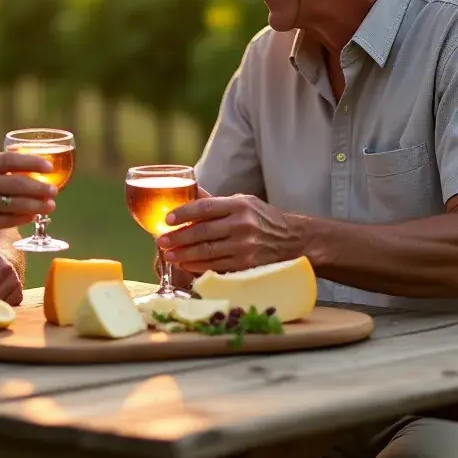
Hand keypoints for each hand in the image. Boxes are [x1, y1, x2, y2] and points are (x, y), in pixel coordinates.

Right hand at [0, 151, 55, 246]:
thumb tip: (26, 159)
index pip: (11, 160)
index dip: (33, 162)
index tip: (48, 166)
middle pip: (18, 183)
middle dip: (41, 188)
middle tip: (54, 191)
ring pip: (17, 204)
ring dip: (38, 205)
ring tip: (50, 204)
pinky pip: (10, 220)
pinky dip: (25, 217)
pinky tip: (34, 215)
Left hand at [157, 193, 299, 273]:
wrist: (295, 240)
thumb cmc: (264, 219)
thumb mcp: (244, 202)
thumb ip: (216, 201)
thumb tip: (190, 191)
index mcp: (239, 205)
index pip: (205, 207)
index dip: (183, 213)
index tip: (167, 219)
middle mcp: (242, 225)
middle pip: (202, 232)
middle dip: (178, 238)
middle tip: (161, 241)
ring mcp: (245, 247)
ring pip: (207, 252)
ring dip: (184, 254)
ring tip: (169, 254)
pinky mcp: (247, 265)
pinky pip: (217, 266)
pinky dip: (198, 266)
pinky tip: (186, 264)